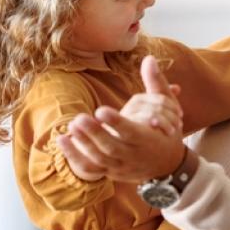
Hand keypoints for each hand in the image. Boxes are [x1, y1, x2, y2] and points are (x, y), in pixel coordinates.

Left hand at [56, 57, 185, 182]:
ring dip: (83, 144)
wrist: (167, 165)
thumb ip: (156, 83)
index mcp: (148, 139)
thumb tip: (149, 58)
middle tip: (79, 118)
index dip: (116, 122)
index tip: (100, 110)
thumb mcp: (168, 108)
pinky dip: (74, 157)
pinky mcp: (110, 172)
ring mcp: (121, 166)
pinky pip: (91, 169)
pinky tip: (62, 140)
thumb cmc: (166, 131)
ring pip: (100, 159)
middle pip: (112, 148)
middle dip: (94, 134)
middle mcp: (134, 155)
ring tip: (71, 125)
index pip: (131, 132)